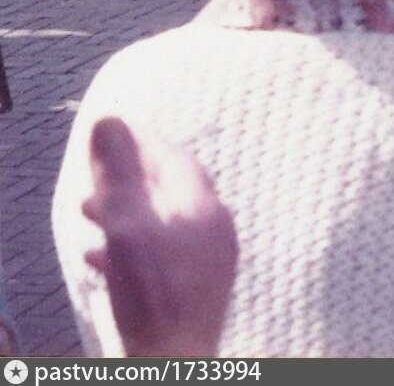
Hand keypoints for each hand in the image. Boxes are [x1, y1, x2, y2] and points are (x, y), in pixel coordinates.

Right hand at [79, 117, 237, 358]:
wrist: (171, 364)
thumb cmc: (151, 295)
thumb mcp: (126, 227)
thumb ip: (118, 175)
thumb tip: (109, 121)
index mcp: (206, 211)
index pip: (177, 162)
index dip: (143, 146)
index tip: (113, 135)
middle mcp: (216, 232)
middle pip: (170, 193)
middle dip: (127, 184)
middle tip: (91, 184)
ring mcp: (208, 263)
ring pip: (162, 225)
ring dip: (124, 216)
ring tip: (88, 216)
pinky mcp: (194, 292)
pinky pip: (161, 257)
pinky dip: (130, 248)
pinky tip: (100, 259)